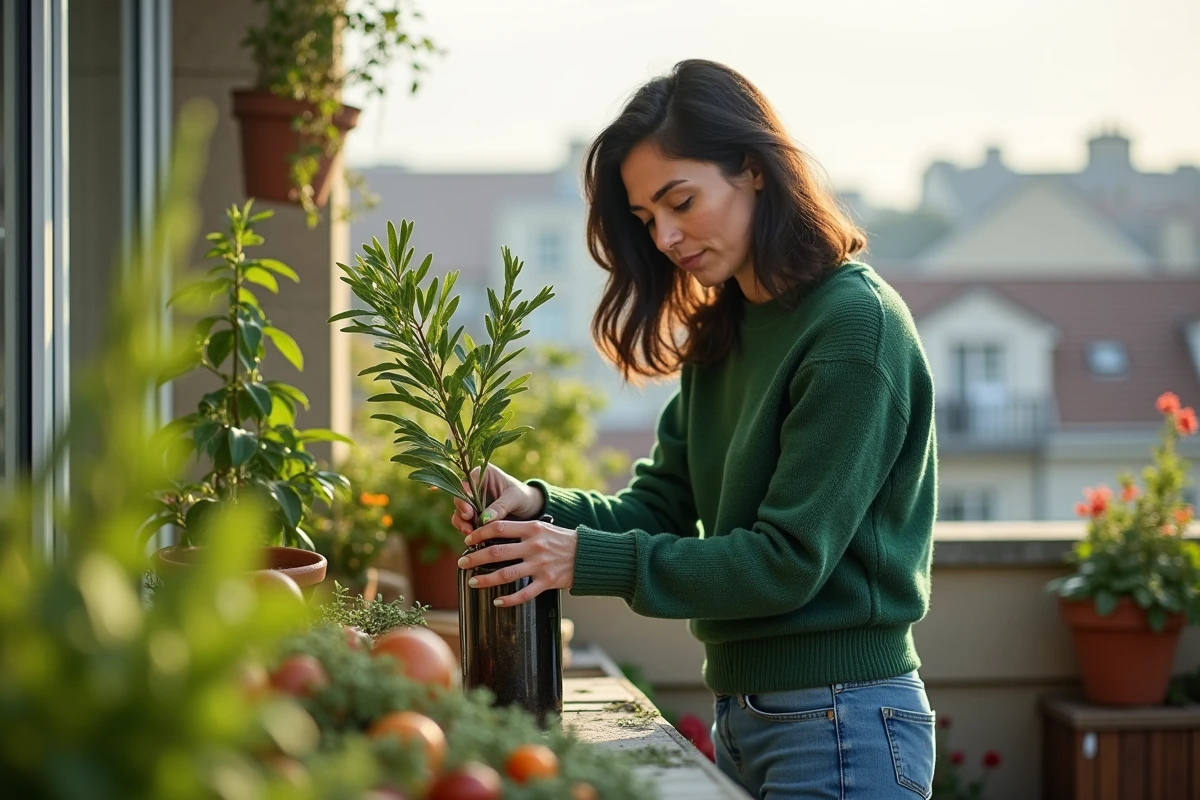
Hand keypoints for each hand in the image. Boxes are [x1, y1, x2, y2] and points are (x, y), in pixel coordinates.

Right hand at [450, 464, 544, 535]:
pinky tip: (473, 536)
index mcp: (484, 473)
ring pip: (459, 511)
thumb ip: (500, 507)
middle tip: (468, 526)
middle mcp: (474, 486)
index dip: (464, 497)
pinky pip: (464, 522)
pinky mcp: (474, 514)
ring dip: (462, 523)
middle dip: (462, 513)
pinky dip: (467, 529)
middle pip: (460, 498)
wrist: (529, 508)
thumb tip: (484, 519)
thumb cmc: (523, 497)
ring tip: (470, 533)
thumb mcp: (515, 498)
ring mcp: (472, 501)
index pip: (468, 483)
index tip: (468, 512)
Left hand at [456, 518, 575, 606]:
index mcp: (532, 528)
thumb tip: (493, 534)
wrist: (587, 554)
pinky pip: (524, 594)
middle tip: (461, 562)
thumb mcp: (542, 527)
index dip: (479, 533)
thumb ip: (520, 530)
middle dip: (475, 557)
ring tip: (472, 582)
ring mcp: (540, 565)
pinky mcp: (548, 582)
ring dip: (486, 579)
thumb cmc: (561, 540)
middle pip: (497, 552)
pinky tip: (497, 602)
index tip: (467, 539)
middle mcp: (534, 546)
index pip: (499, 527)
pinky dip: (509, 600)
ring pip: (506, 574)